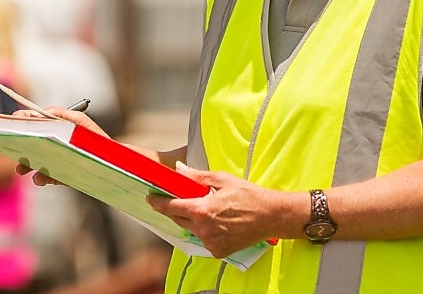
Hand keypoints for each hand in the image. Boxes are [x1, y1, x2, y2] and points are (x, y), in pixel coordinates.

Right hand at [13, 106, 107, 185]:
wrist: (111, 164)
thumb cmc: (95, 139)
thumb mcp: (78, 121)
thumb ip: (60, 115)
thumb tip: (41, 113)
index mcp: (55, 129)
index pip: (33, 123)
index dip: (22, 121)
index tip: (13, 121)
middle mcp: (52, 145)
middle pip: (29, 144)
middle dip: (20, 147)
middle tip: (13, 150)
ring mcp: (54, 162)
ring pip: (34, 163)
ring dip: (26, 165)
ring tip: (21, 169)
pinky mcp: (59, 177)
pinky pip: (45, 178)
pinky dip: (41, 178)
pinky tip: (39, 178)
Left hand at [146, 162, 302, 257]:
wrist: (272, 216)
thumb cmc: (249, 195)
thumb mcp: (222, 180)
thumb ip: (196, 177)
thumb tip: (178, 170)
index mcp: (202, 211)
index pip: (170, 207)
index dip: (158, 202)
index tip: (150, 198)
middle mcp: (203, 230)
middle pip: (179, 219)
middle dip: (177, 209)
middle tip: (180, 199)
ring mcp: (210, 243)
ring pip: (191, 230)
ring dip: (193, 220)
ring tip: (208, 209)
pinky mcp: (218, 252)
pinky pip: (204, 240)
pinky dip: (206, 231)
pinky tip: (218, 222)